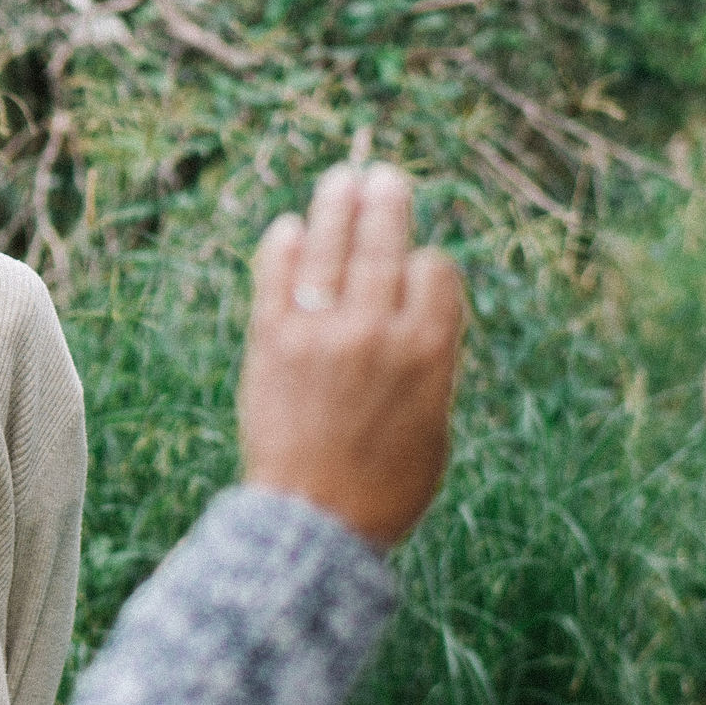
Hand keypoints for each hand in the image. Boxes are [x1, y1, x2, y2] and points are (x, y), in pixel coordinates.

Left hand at [239, 165, 468, 550]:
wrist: (313, 527)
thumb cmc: (384, 490)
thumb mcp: (436, 429)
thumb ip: (431, 369)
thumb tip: (423, 321)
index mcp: (428, 352)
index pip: (433, 270)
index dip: (426, 264)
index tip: (416, 270)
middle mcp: (376, 331)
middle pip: (384, 242)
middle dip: (386, 202)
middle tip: (382, 177)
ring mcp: (319, 332)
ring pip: (331, 245)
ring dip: (337, 204)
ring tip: (342, 177)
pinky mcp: (270, 341)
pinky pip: (277, 277)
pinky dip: (283, 246)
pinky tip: (290, 228)